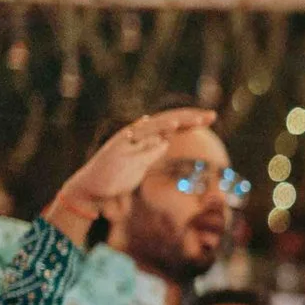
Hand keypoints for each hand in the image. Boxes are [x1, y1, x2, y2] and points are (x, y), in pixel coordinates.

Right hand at [49, 107, 217, 229]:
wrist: (93, 188)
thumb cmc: (118, 176)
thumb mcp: (141, 164)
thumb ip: (152, 152)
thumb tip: (164, 142)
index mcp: (146, 138)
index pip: (173, 125)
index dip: (191, 121)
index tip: (211, 118)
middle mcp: (137, 135)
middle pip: (167, 122)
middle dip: (190, 118)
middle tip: (212, 116)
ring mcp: (127, 141)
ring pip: (154, 127)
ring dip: (173, 122)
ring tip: (192, 119)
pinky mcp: (116, 150)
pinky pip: (138, 141)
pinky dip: (152, 136)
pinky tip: (166, 132)